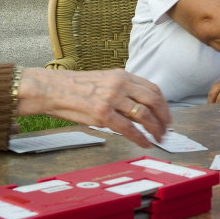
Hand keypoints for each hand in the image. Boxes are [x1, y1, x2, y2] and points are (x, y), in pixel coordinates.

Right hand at [17, 68, 171, 147]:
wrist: (52, 88)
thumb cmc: (75, 87)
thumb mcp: (104, 81)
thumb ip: (122, 90)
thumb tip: (139, 107)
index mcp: (122, 75)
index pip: (153, 88)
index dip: (164, 104)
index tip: (167, 116)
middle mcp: (120, 84)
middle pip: (153, 101)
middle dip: (164, 118)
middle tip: (166, 130)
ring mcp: (112, 98)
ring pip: (144, 115)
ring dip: (154, 129)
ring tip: (157, 138)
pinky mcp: (102, 113)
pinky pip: (128, 128)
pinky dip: (139, 138)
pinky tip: (143, 143)